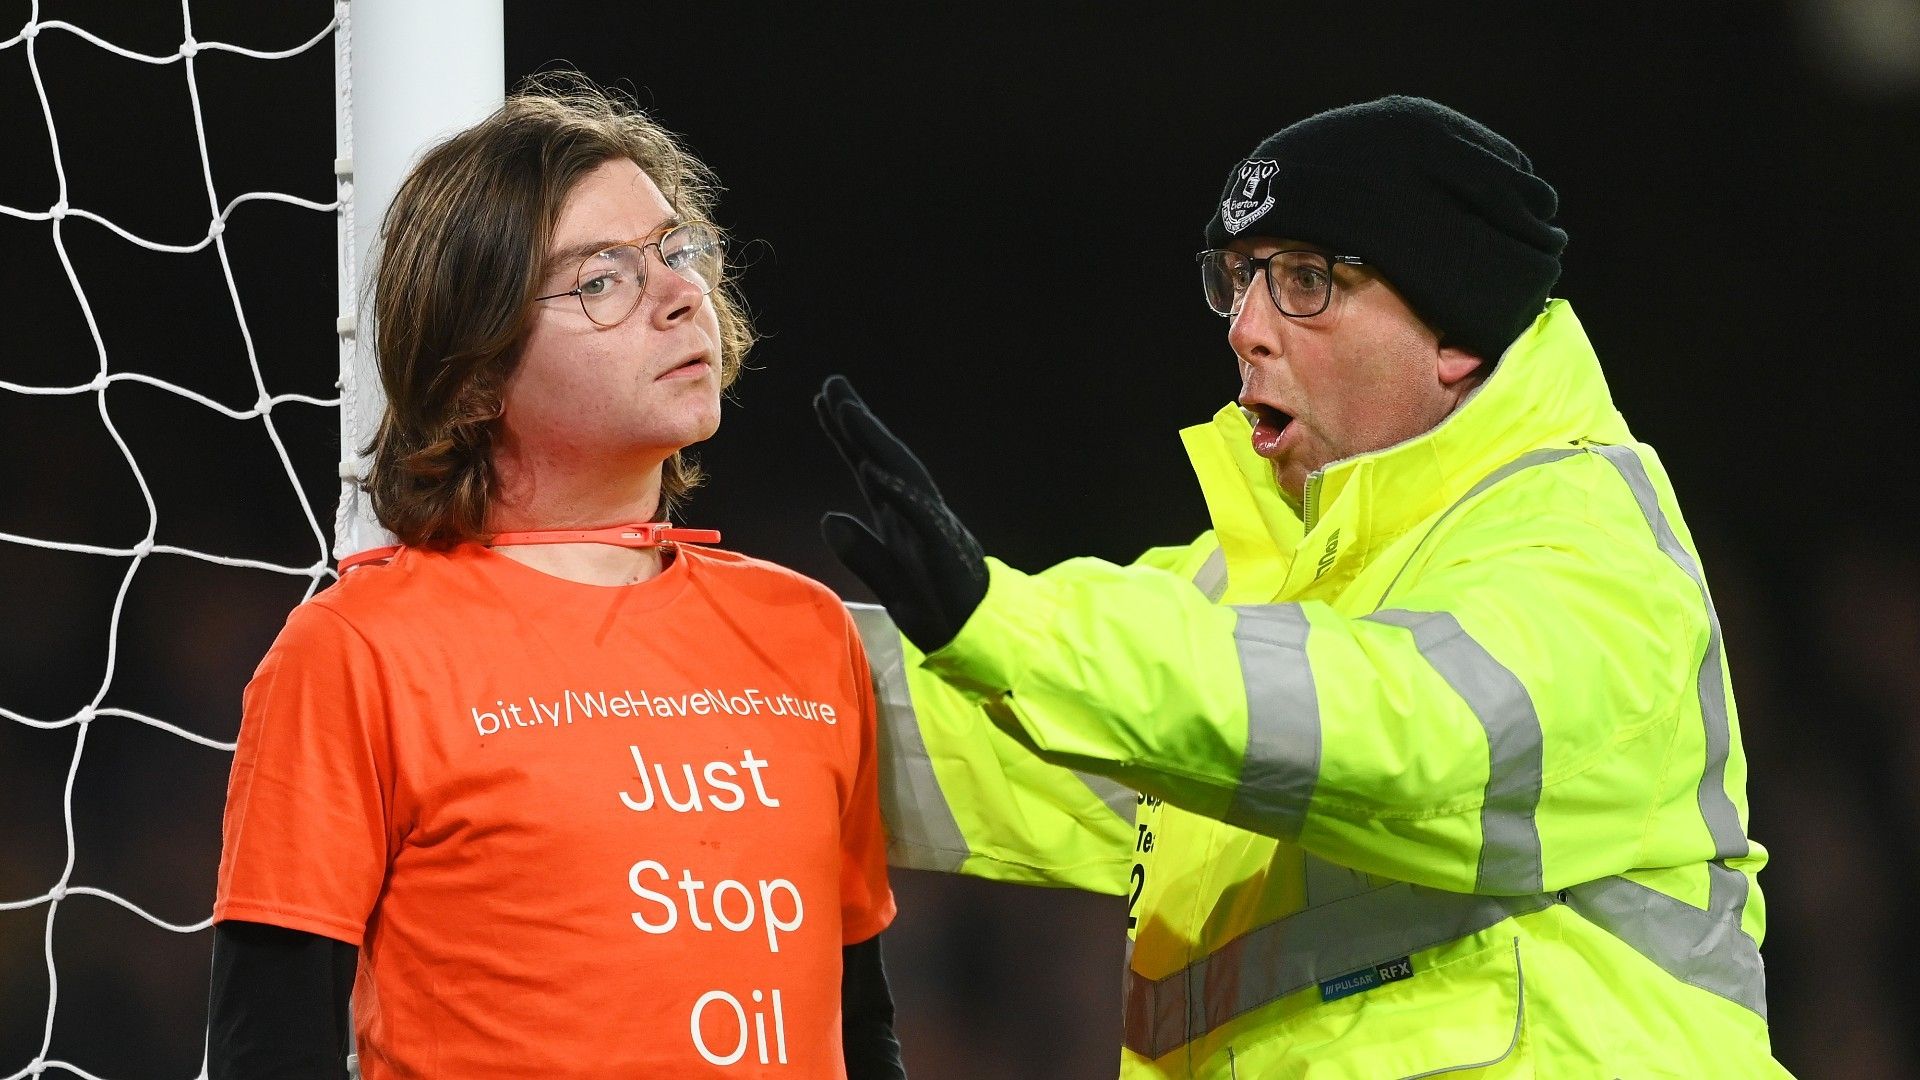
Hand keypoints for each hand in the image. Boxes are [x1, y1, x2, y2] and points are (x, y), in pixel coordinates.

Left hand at [815, 375, 987, 653]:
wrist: (979, 639)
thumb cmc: (938, 610)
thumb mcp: (888, 582)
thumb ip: (860, 552)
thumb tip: (826, 519)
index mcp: (901, 520)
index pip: (869, 469)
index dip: (846, 437)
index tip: (823, 403)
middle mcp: (918, 514)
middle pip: (885, 459)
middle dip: (859, 422)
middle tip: (832, 384)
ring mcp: (933, 528)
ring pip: (903, 476)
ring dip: (876, 443)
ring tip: (849, 411)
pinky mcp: (944, 550)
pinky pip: (919, 516)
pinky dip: (897, 491)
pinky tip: (873, 470)